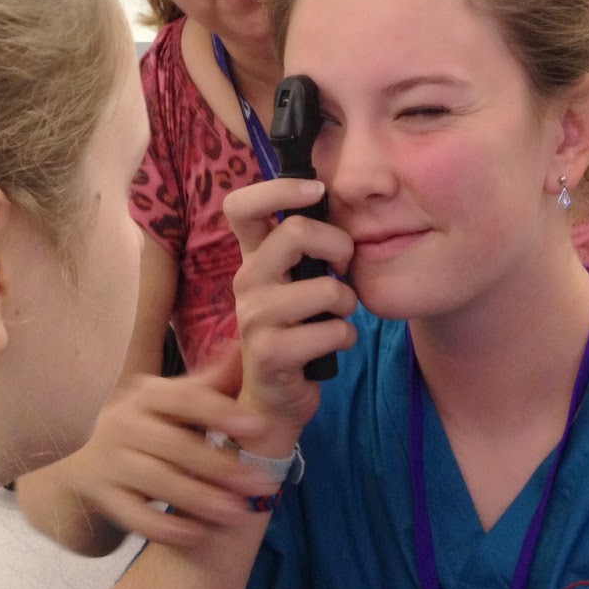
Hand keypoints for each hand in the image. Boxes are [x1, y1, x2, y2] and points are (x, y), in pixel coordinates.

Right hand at [60, 349, 281, 547]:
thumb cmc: (149, 425)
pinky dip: (166, 528)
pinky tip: (197, 535)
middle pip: (175, 445)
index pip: (184, 399)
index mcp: (146, 394)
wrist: (89, 460)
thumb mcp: (172, 400)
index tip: (256, 426)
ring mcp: (110, 462)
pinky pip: (136, 516)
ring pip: (157, 481)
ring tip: (238, 512)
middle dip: (221, 465)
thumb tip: (247, 348)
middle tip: (261, 483)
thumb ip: (211, 383)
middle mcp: (123, 424)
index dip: (220, 411)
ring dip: (200, 499)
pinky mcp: (105, 497)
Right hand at [224, 178, 358, 450]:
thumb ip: (306, 248)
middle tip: (345, 266)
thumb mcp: (294, 285)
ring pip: (326, 288)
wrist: (273, 401)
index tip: (317, 190)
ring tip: (338, 317)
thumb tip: (340, 204)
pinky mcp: (271, 353)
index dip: (279, 188)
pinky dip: (346, 338)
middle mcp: (247, 281)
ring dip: (348, 303)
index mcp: (253, 258)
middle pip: (295, 232)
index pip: (241, 205)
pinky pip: (333, 331)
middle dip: (339, 245)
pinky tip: (333, 345)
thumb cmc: (295, 333)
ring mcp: (255, 318)